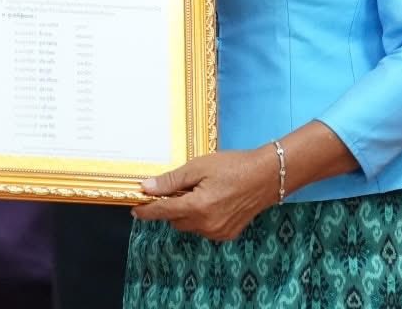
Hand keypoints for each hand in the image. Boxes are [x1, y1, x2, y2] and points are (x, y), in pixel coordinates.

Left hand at [133, 149, 274, 241]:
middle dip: (172, 207)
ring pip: (189, 226)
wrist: (267, 176)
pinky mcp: (228, 234)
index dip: (146, 210)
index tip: (135, 209)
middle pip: (175, 220)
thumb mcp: (198, 167)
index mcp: (197, 207)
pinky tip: (213, 201)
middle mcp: (206, 225)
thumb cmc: (232, 166)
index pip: (162, 212)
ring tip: (201, 191)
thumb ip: (171, 180)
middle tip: (181, 187)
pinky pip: (204, 229)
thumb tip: (146, 188)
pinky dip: (201, 218)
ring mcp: (218, 232)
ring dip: (187, 213)